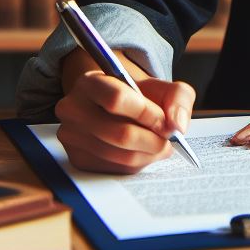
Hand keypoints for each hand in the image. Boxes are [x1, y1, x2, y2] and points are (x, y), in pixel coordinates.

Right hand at [55, 70, 195, 173]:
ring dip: (147, 154)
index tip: (165, 121)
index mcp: (90, 81)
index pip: (117, 100)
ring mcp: (71, 136)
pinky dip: (135, 164)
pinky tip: (143, 152)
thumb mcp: (163, 86)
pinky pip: (112, 168)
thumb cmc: (141, 96)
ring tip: (160, 146)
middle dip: (152, 140)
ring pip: (117, 155)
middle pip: (119, 133)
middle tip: (168, 140)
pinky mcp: (76, 159)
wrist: (118, 108)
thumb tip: (177, 125)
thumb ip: (179, 97)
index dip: (147, 114)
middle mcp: (73, 108)